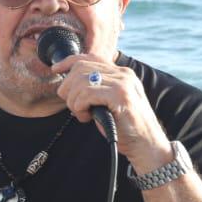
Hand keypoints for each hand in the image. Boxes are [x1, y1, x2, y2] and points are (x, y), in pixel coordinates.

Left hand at [51, 54, 174, 169]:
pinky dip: (80, 107)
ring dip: (74, 101)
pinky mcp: (120, 95)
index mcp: (121, 73)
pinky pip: (86, 94)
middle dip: (68, 88)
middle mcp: (123, 74)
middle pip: (80, 68)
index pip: (90, 57)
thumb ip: (95, 91)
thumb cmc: (125, 127)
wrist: (147, 144)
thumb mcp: (107, 104)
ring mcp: (123, 83)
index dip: (68, 61)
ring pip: (80, 82)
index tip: (55, 69)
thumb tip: (69, 86)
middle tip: (74, 106)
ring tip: (83, 114)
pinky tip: (87, 117)